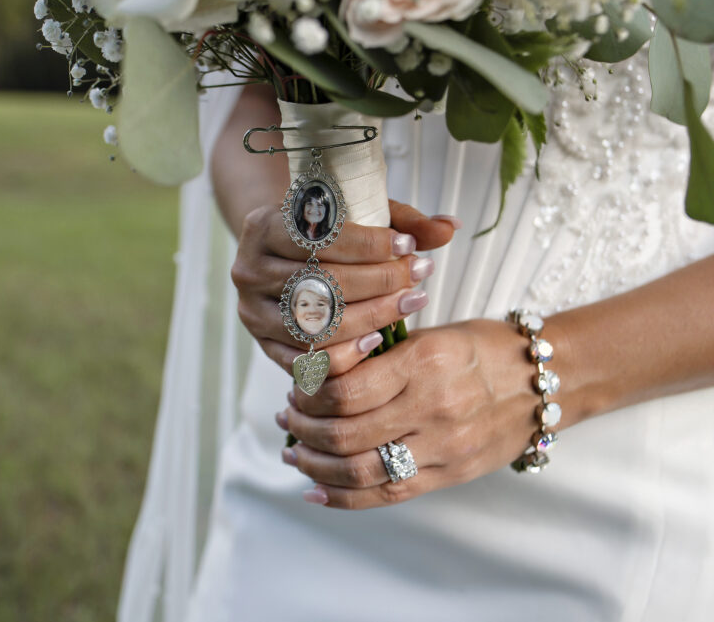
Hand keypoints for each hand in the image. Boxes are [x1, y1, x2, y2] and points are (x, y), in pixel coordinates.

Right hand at [231, 200, 458, 376]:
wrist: (282, 256)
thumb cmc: (325, 233)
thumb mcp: (358, 215)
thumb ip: (402, 221)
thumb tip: (449, 227)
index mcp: (262, 227)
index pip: (317, 238)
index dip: (368, 244)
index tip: (409, 247)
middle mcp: (249, 270)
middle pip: (320, 283)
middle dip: (378, 282)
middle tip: (418, 277)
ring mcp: (253, 312)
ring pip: (315, 326)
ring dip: (370, 317)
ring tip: (409, 304)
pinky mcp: (264, 346)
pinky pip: (307, 361)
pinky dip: (346, 353)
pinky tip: (378, 338)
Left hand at [277, 319, 540, 508]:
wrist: (546, 380)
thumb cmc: (482, 349)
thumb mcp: (431, 335)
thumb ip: (379, 357)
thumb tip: (317, 376)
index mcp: (423, 361)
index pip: (345, 389)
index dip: (308, 394)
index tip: (295, 387)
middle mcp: (432, 406)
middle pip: (345, 433)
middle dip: (303, 429)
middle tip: (286, 418)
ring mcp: (443, 446)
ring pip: (360, 470)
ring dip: (315, 465)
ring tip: (295, 453)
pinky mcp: (449, 474)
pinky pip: (387, 494)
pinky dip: (342, 498)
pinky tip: (315, 491)